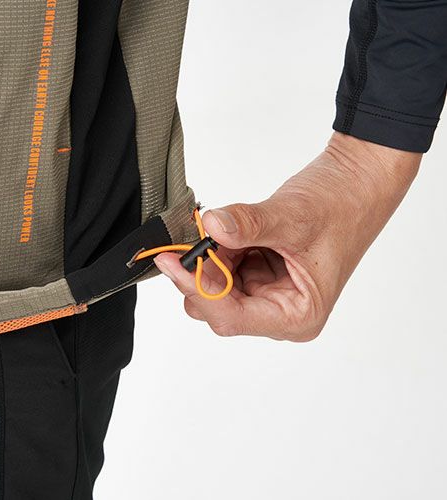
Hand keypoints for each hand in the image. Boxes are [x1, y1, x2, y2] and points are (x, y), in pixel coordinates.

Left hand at [154, 133, 420, 340]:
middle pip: (220, 308)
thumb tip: (210, 226)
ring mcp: (270, 294)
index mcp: (298, 315)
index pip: (233, 317)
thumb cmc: (341, 205)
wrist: (355, 183)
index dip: (199, 290)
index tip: (173, 261)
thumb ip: (248, 224)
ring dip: (210, 259)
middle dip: (202, 273)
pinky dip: (219, 250)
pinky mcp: (260, 276)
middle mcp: (282, 312)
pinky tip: (229, 231)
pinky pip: (225, 270)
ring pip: (218, 290)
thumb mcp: (292, 217)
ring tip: (223, 228)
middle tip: (190, 238)